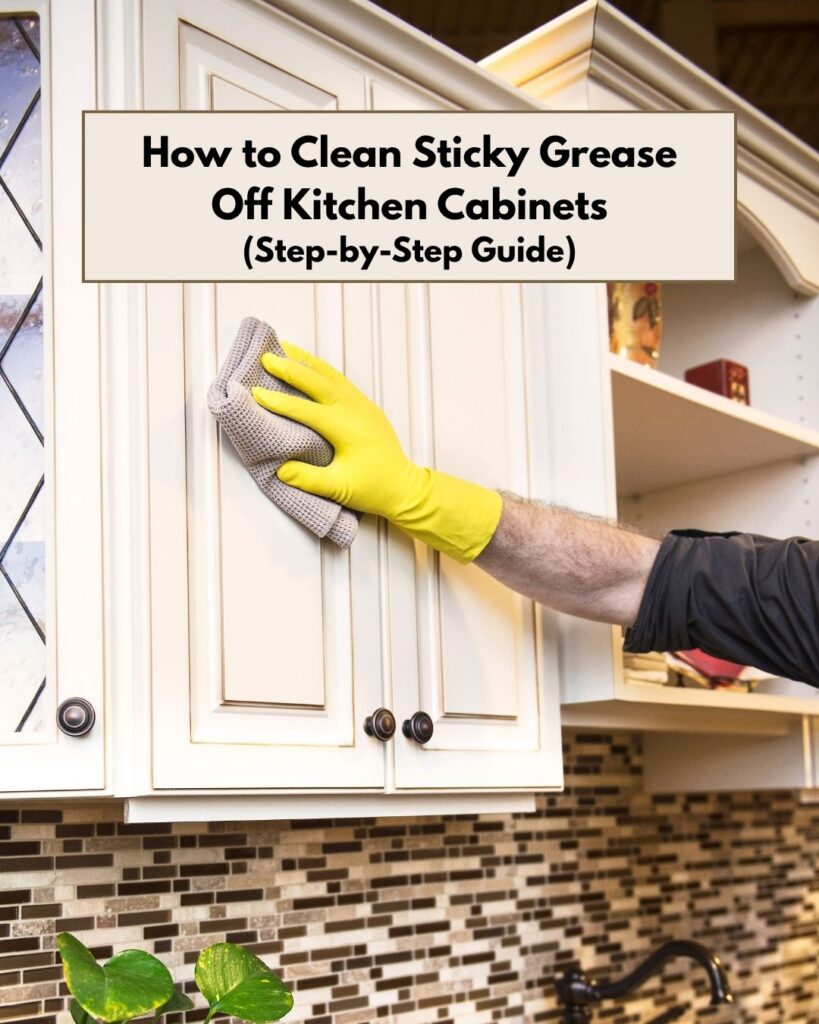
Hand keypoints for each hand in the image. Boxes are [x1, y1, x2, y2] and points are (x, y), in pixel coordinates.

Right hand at [252, 342, 501, 562]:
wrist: (404, 486)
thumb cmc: (373, 488)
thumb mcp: (339, 488)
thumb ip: (308, 479)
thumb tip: (279, 470)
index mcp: (345, 427)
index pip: (305, 410)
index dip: (279, 402)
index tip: (255, 392)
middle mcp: (353, 409)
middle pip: (317, 382)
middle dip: (290, 369)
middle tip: (266, 357)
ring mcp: (362, 405)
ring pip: (330, 375)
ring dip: (307, 362)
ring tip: (285, 348)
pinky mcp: (366, 407)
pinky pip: (340, 380)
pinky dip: (322, 370)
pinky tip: (311, 366)